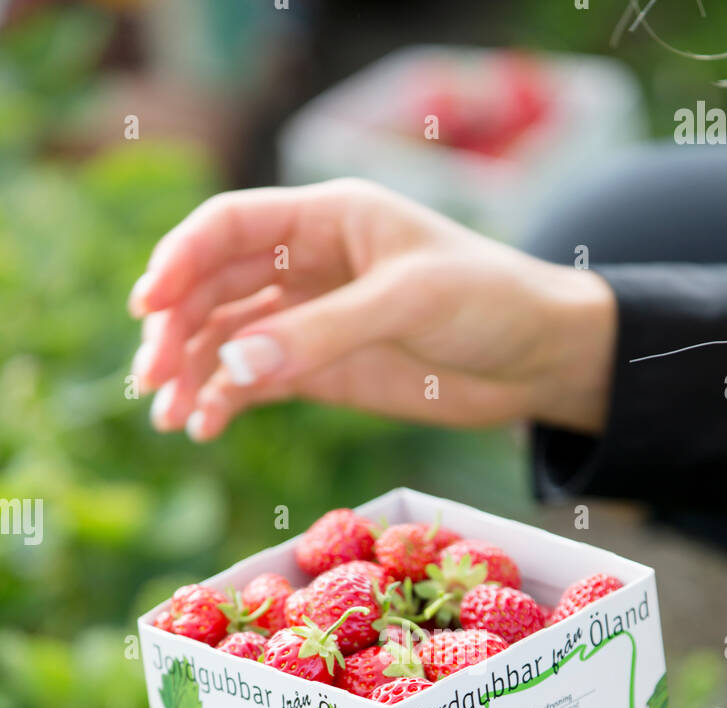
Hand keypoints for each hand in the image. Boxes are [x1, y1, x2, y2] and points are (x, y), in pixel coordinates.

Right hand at [128, 179, 615, 440]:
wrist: (538, 358)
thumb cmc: (488, 303)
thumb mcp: (407, 306)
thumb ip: (321, 335)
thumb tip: (232, 365)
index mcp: (326, 219)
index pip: (230, 227)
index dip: (180, 261)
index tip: (147, 305)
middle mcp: (306, 264)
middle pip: (214, 288)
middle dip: (175, 331)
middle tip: (150, 381)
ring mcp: (310, 320)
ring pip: (227, 339)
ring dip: (192, 373)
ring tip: (170, 417)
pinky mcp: (322, 370)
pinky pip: (256, 382)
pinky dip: (226, 402)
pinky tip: (206, 428)